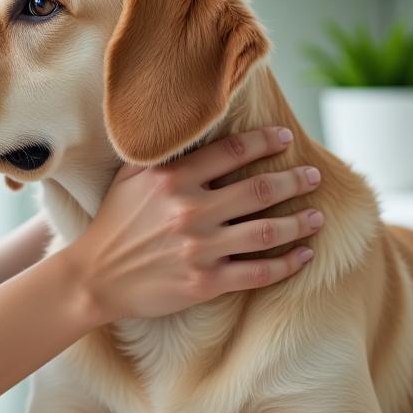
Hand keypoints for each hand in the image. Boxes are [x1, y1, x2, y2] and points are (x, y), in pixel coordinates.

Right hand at [68, 126, 322, 322]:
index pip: (231, 151)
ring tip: (317, 216)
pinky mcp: (205, 282)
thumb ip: (162, 156)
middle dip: (294, 181)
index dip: (264, 142)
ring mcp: (200, 248)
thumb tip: (194, 130)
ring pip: (266, 232)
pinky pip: (258, 272)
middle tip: (313, 176)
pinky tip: (304, 255)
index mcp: (172, 179)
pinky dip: (287, 263)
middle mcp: (189, 210)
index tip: (284, 138)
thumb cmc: (114, 223)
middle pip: (259, 190)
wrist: (95, 277)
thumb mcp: (130, 178)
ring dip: (299, 223)